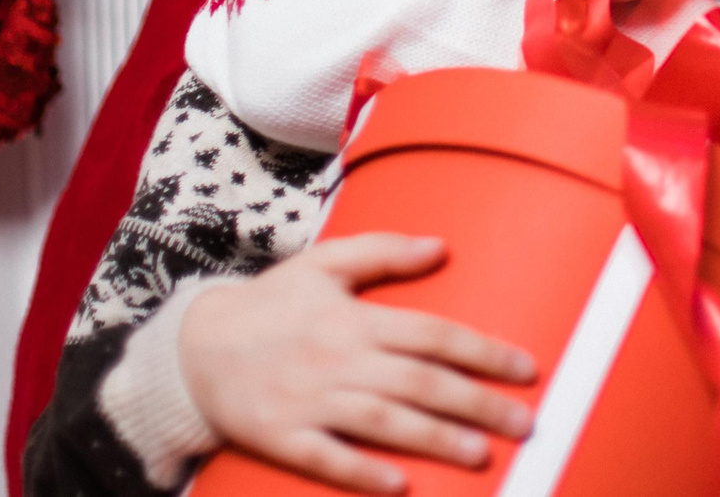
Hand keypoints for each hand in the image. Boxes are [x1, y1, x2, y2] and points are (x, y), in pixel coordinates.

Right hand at [179, 232, 538, 494]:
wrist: (194, 347)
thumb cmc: (271, 303)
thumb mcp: (325, 263)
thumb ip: (384, 251)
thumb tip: (442, 246)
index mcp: (355, 317)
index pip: (433, 334)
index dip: (483, 351)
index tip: (526, 369)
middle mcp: (338, 358)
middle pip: (419, 382)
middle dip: (477, 403)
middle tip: (524, 423)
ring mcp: (309, 400)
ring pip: (383, 422)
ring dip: (435, 438)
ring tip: (481, 454)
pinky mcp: (281, 436)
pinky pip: (327, 458)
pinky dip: (363, 473)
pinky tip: (401, 487)